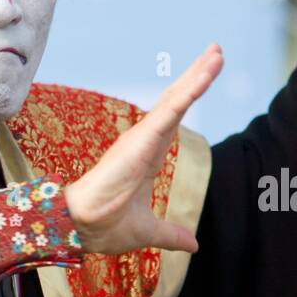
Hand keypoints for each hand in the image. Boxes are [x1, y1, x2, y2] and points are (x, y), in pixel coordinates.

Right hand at [64, 44, 222, 255]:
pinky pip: (171, 109)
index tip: (204, 78)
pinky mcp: (141, 139)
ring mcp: (142, 138)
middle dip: (195, 76)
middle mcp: (143, 142)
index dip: (187, 99)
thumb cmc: (103, 227)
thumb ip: (171, 233)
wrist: (79, 228)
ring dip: (197, 75)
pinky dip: (190, 90)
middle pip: (175, 102)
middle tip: (215, 52)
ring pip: (175, 100)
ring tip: (217, 53)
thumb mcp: (148, 231)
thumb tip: (193, 244)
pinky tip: (206, 74)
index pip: (172, 121)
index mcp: (145, 158)